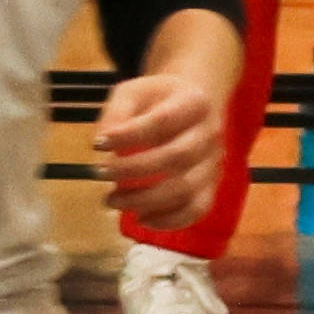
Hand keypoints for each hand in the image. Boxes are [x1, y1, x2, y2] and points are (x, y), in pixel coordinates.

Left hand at [97, 67, 229, 233]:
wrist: (193, 104)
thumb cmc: (158, 99)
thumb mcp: (132, 92)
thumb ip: (116, 113)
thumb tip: (101, 143)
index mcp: (194, 102)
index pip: (162, 121)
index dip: (129, 135)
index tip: (99, 144)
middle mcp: (210, 133)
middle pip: (176, 157)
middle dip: (133, 170)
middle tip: (100, 173)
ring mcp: (214, 162)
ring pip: (187, 188)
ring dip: (145, 200)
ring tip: (112, 200)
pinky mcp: (211, 186)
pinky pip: (197, 209)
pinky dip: (169, 220)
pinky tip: (141, 218)